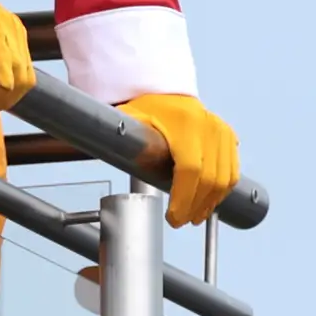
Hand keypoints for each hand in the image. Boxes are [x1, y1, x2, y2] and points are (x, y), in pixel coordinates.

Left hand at [119, 92, 239, 228]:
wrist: (167, 94)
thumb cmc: (146, 110)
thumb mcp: (129, 119)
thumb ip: (118, 137)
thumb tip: (83, 148)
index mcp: (185, 124)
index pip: (190, 169)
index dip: (183, 198)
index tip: (173, 218)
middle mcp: (209, 127)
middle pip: (210, 179)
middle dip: (195, 206)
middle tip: (180, 221)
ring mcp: (223, 132)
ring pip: (225, 179)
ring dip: (211, 202)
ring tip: (195, 216)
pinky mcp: (230, 137)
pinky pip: (232, 171)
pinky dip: (223, 191)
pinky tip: (209, 202)